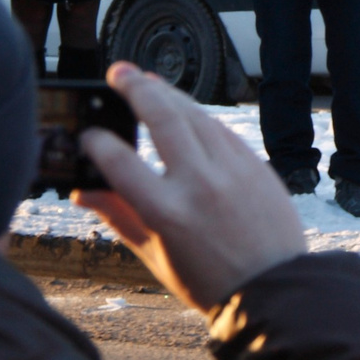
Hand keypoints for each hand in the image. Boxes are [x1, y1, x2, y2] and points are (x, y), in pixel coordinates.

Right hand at [77, 62, 306, 313]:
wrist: (274, 287)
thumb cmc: (209, 280)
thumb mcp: (154, 255)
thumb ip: (119, 217)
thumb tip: (85, 191)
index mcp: (167, 213)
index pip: (120, 163)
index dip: (97, 143)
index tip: (88, 134)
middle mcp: (200, 184)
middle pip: (163, 119)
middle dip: (138, 88)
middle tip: (119, 72)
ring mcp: (232, 171)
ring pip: (196, 116)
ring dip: (169, 94)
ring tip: (147, 82)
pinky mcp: (257, 165)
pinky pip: (222, 131)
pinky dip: (199, 117)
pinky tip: (184, 110)